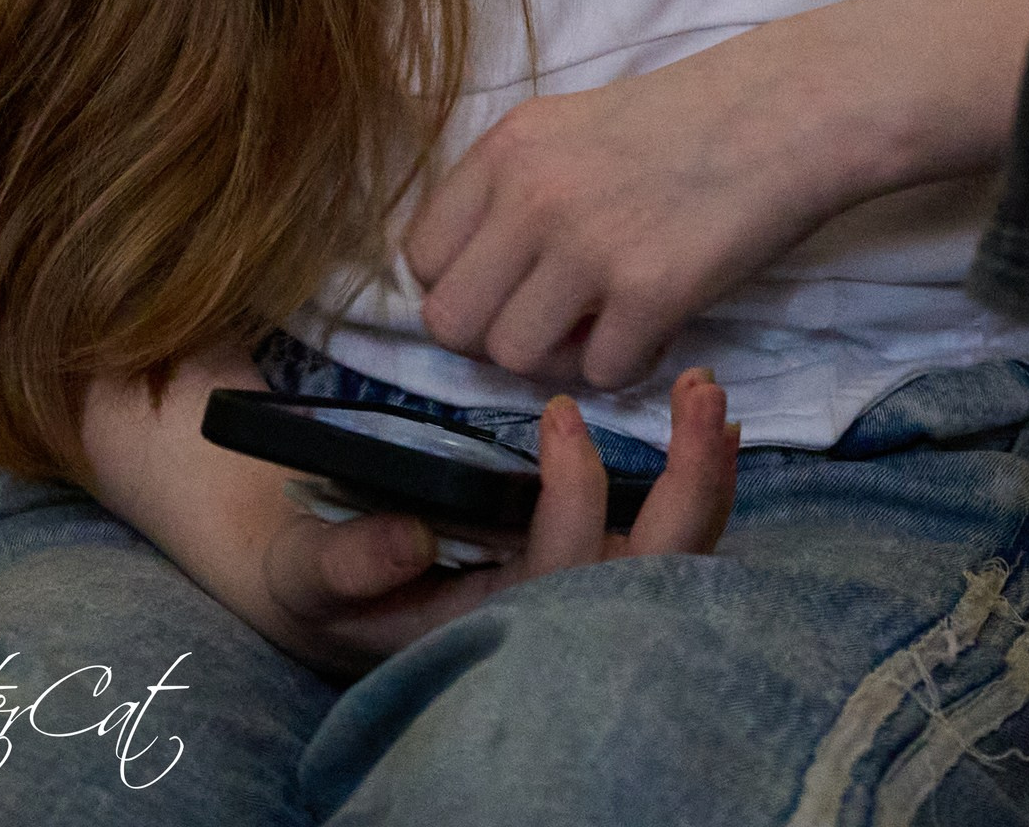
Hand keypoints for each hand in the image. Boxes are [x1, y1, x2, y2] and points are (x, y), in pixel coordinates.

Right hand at [253, 369, 738, 678]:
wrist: (322, 593)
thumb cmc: (319, 582)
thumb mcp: (311, 574)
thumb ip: (351, 564)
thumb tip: (411, 539)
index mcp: (493, 632)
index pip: (560, 572)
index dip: (574, 495)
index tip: (559, 414)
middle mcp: (556, 629)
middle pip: (649, 577)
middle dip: (688, 490)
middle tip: (703, 396)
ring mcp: (586, 603)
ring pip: (675, 563)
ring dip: (706, 482)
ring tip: (717, 401)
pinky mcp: (597, 572)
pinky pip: (670, 547)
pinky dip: (699, 491)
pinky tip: (714, 432)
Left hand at [406, 49, 846, 394]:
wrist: (787, 111)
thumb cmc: (686, 119)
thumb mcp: (571, 129)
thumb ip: (512, 193)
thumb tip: (471, 283)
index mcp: (507, 148)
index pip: (422, 258)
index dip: (463, 286)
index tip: (509, 286)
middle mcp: (532, 194)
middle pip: (451, 322)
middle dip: (497, 336)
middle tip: (554, 319)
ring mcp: (587, 245)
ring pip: (515, 359)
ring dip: (560, 357)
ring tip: (609, 320)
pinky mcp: (649, 292)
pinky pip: (599, 376)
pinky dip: (629, 363)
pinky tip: (660, 318)